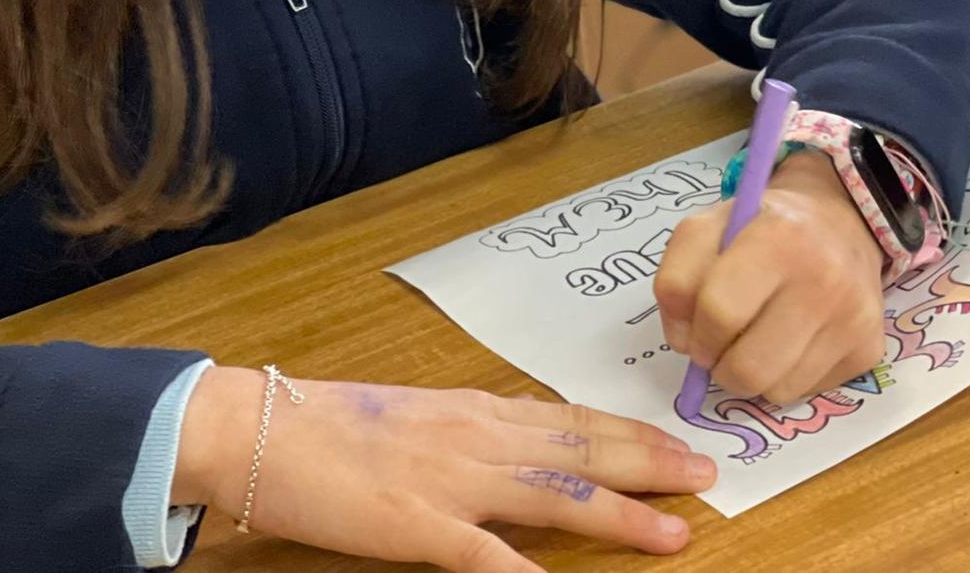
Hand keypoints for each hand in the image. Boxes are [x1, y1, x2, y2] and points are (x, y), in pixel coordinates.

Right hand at [173, 369, 714, 570]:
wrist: (262, 428)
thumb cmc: (337, 426)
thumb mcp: (426, 417)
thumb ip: (480, 431)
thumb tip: (532, 439)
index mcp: (481, 412)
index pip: (577, 419)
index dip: (634, 433)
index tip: (682, 441)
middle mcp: (480, 438)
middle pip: (584, 450)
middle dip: (652, 464)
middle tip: (707, 475)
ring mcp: (451, 480)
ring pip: (556, 494)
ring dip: (619, 515)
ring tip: (671, 531)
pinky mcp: (414, 522)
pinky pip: (479, 553)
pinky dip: (521, 572)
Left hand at [655, 150, 884, 404]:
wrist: (840, 223)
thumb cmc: (762, 230)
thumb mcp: (708, 230)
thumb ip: (676, 280)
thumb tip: (685, 344)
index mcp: (779, 236)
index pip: (718, 312)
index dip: (695, 332)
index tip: (698, 329)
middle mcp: (826, 278)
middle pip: (747, 368)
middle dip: (721, 366)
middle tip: (724, 345)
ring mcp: (853, 318)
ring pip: (776, 391)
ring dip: (754, 375)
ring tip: (759, 338)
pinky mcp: (868, 349)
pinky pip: (807, 392)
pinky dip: (788, 377)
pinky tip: (794, 341)